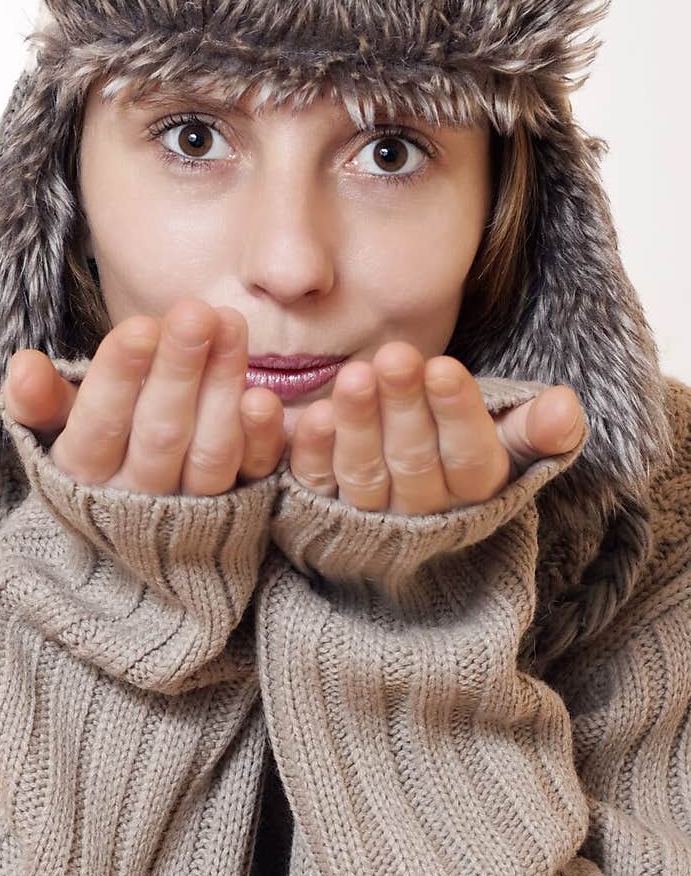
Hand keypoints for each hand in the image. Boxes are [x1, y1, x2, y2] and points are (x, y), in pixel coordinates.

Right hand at [0, 298, 286, 494]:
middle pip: (160, 434)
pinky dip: (263, 439)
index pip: (98, 427)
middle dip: (179, 370)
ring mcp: (193, 511)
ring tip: (230, 325)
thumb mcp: (57, 431)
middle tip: (196, 312)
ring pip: (210, 453)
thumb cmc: (96, 455)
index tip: (140, 327)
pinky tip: (265, 394)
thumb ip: (41, 402)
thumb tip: (23, 364)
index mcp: (84, 478)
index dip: (118, 378)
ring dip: (223, 387)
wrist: (140, 535)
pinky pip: (256, 476)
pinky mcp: (243, 509)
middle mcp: (138, 499)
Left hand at [287, 342, 586, 513]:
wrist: (400, 514)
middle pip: (413, 463)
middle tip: (396, 357)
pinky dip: (310, 451)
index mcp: (474, 497)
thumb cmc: (459, 453)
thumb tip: (565, 407)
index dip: (458, 416)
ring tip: (355, 374)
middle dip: (404, 408)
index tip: (445, 368)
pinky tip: (311, 413)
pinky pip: (314, 483)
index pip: (471, 462)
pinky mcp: (319, 512)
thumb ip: (536, 428)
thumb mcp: (506, 443)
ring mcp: (368, 518)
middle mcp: (421, 515)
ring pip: (363, 474)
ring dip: (358, 425)